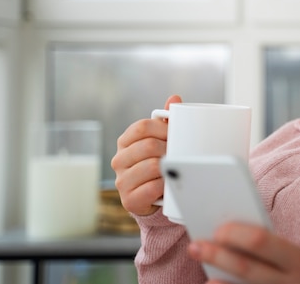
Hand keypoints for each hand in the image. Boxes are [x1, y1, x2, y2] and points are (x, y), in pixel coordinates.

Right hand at [111, 95, 181, 215]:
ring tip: (176, 168)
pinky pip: (153, 187)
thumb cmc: (157, 163)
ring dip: (169, 167)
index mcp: (125, 142)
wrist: (153, 197)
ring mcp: (122, 180)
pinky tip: (169, 183)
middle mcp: (119, 160)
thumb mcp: (161, 140)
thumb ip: (166, 120)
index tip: (176, 134)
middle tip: (180, 153)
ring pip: (152, 166)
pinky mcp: (129, 199)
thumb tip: (174, 98)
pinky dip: (165, 184)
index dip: (163, 128)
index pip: (142, 127)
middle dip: (169, 149)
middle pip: (148, 146)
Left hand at [187, 222, 299, 283]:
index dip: (237, 234)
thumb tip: (226, 236)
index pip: (262, 241)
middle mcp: (292, 283)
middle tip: (195, 246)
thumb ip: (267, 245)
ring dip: (220, 283)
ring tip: (205, 273)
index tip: (218, 228)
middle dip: (218, 256)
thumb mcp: (296, 251)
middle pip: (247, 270)